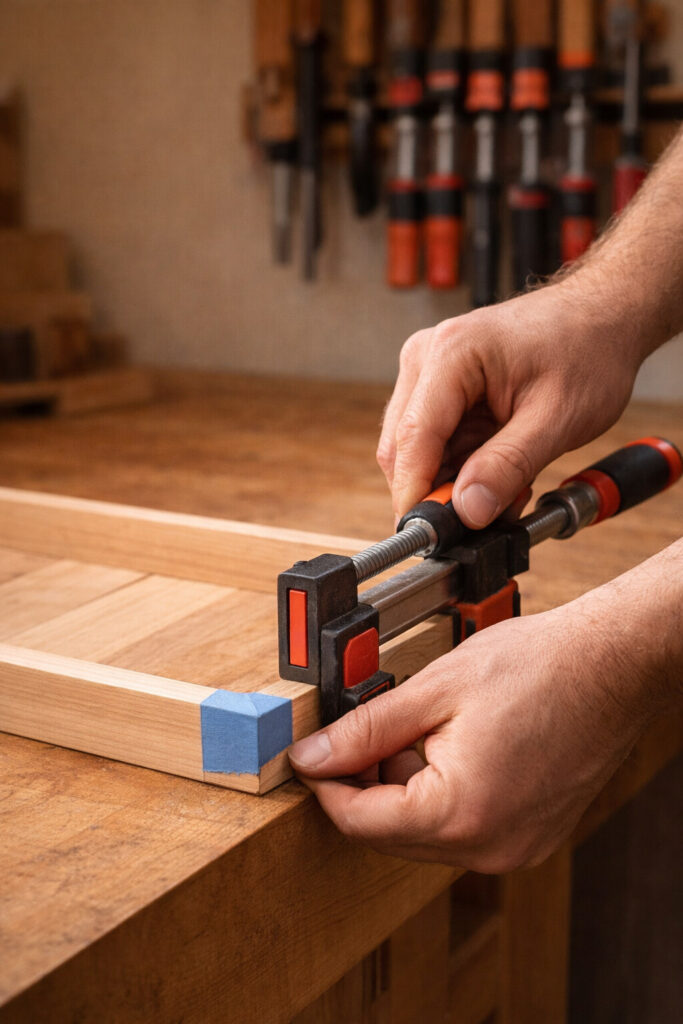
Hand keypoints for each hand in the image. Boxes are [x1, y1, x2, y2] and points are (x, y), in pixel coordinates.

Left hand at [288, 598, 651, 871]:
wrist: (610, 663)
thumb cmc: (538, 667)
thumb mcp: (433, 689)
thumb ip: (364, 730)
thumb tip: (313, 755)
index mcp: (461, 814)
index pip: (359, 822)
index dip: (325, 784)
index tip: (309, 754)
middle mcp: (489, 846)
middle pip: (390, 832)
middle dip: (365, 782)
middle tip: (362, 730)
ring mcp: (514, 846)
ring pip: (425, 830)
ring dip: (404, 786)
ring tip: (420, 727)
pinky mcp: (530, 836)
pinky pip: (461, 827)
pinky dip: (440, 793)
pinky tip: (450, 745)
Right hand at [377, 282, 640, 524]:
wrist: (602, 317)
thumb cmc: (587, 349)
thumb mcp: (556, 418)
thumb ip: (508, 466)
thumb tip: (468, 511)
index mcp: (451, 353)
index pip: (413, 439)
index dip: (417, 494)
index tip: (432, 536)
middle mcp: (427, 358)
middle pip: (404, 448)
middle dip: (438, 491)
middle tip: (484, 516)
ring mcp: (430, 372)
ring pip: (417, 451)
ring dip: (453, 481)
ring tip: (507, 488)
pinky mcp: (441, 388)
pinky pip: (436, 442)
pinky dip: (462, 468)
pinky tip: (499, 472)